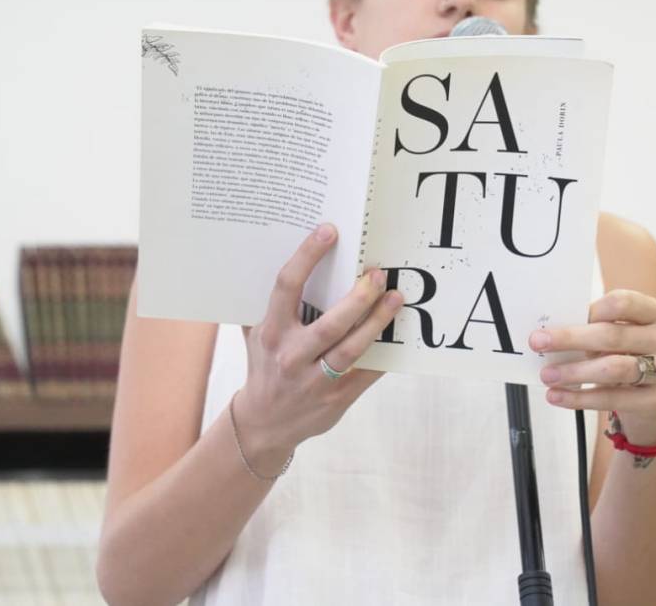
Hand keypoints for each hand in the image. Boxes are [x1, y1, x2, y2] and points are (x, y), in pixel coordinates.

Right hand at [233, 223, 403, 474]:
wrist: (264, 423)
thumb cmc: (264, 365)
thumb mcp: (256, 334)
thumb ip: (267, 302)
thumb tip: (277, 255)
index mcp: (271, 332)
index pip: (288, 287)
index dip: (308, 256)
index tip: (329, 232)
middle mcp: (291, 356)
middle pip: (331, 322)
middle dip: (358, 297)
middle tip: (377, 273)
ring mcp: (314, 380)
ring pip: (352, 348)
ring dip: (378, 321)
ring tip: (396, 297)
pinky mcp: (336, 398)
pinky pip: (365, 373)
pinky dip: (384, 354)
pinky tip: (399, 335)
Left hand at [528, 289, 655, 445]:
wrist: (653, 405)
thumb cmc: (627, 359)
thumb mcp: (618, 339)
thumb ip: (594, 330)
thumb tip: (549, 331)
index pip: (623, 302)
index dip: (590, 310)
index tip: (559, 319)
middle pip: (613, 335)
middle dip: (570, 339)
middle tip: (538, 342)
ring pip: (614, 368)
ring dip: (574, 372)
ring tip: (547, 375)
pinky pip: (614, 399)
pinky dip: (580, 398)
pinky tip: (558, 396)